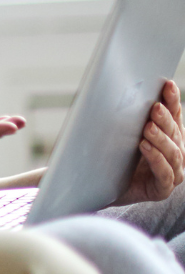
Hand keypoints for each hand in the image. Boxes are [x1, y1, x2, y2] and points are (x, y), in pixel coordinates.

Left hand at [115, 80, 183, 205]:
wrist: (98, 187)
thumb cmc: (112, 156)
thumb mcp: (120, 133)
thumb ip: (128, 116)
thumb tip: (123, 88)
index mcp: (169, 137)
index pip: (174, 116)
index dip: (172, 100)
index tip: (166, 84)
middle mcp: (175, 153)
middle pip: (174, 133)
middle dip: (165, 119)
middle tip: (154, 107)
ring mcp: (172, 172)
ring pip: (173, 153)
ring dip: (161, 139)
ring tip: (147, 127)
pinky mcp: (162, 189)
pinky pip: (165, 174)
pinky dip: (156, 159)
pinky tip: (145, 147)